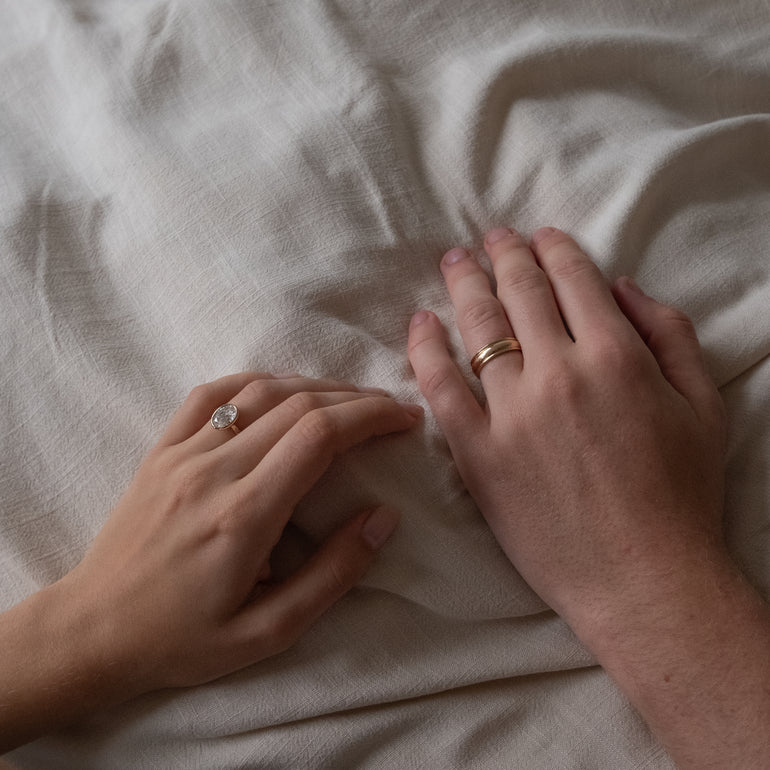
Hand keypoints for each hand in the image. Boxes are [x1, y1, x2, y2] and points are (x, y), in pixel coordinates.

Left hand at [55, 373, 418, 695]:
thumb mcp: (268, 631)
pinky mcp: (160, 450)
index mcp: (243, 516)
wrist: (93, 631)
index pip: (319, 436)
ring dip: (313, 386)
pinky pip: (209, 394)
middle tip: (391, 411)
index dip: (371, 417)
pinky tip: (280, 387)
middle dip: (355, 400)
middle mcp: (212, 471)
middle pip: (297, 406)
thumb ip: (333, 574)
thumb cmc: (183, 640)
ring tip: (349, 400)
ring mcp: (180, 454)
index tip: (404, 420)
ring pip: (258, 392)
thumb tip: (383, 517)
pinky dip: (254, 380)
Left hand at [407, 227, 727, 624]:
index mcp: (617, 356)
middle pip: (520, 293)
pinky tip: (419, 321)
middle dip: (504, 255)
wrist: (643, 580)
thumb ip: (670, 334)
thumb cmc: (682, 496)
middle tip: (490, 238)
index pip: (573, 280)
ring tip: (454, 261)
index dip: (552, 250)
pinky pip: (440, 387)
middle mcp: (560, 373)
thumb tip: (622, 286)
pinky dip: (424, 348)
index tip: (538, 237)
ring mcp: (513, 413)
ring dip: (464, 284)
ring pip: (477, 327)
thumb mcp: (704, 405)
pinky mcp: (478, 453)